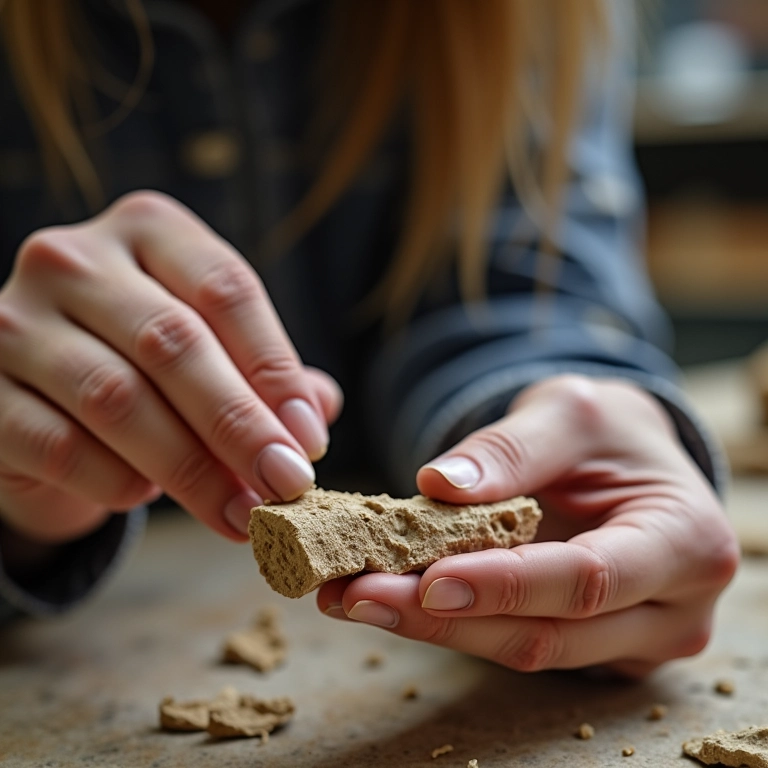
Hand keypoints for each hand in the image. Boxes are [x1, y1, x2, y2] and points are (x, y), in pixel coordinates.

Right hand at [0, 191, 341, 544]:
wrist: (44, 390)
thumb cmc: (146, 363)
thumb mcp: (210, 347)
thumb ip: (263, 373)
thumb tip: (317, 412)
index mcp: (148, 230)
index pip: (226, 289)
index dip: (276, 370)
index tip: (310, 441)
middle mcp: (76, 260)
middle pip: (173, 343)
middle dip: (239, 426)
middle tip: (286, 486)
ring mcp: (16, 321)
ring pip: (117, 399)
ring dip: (191, 470)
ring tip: (240, 514)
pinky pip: (59, 446)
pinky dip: (115, 481)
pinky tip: (145, 496)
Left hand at [318, 375, 737, 676]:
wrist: (627, 458)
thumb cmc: (609, 430)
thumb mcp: (568, 412)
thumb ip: (509, 448)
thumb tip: (437, 484)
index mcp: (685, 542)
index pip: (589, 579)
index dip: (506, 585)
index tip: (428, 579)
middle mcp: (670, 610)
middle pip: (547, 634)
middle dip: (446, 618)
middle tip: (359, 594)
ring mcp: (632, 638)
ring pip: (524, 649)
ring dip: (432, 626)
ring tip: (353, 596)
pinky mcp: (591, 644)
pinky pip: (514, 640)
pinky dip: (449, 620)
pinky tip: (388, 596)